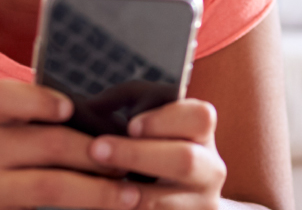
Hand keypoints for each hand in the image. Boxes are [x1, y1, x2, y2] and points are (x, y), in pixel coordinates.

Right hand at [0, 79, 141, 209]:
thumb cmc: (20, 157)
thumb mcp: (25, 132)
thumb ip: (55, 121)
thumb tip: (115, 125)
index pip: (3, 96)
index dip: (38, 100)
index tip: (69, 108)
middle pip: (45, 142)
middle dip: (94, 153)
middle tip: (127, 163)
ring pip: (49, 184)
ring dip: (97, 190)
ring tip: (129, 194)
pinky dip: (83, 209)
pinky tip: (107, 209)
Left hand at [87, 99, 226, 209]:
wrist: (171, 194)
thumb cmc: (150, 144)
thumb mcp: (146, 118)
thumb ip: (126, 101)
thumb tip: (92, 107)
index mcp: (203, 135)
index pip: (201, 117)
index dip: (166, 119)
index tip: (131, 125)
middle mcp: (209, 170)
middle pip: (185, 160)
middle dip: (137, 154)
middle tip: (96, 149)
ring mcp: (199, 204)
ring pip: (165, 201)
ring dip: (125, 191)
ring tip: (93, 183)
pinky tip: (103, 203)